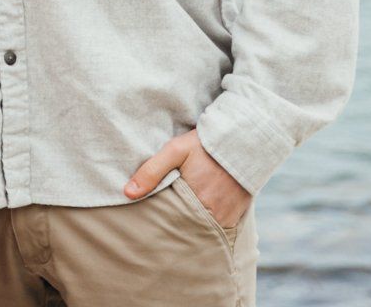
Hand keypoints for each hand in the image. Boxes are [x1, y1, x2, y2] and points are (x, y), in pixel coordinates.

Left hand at [124, 127, 250, 231]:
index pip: (169, 220)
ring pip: (201, 230)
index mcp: (193, 199)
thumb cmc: (206, 144)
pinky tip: (200, 213)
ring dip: (192, 224)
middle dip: (175, 225)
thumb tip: (128, 193)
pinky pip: (217, 229)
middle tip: (166, 218)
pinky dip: (208, 224)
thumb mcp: (176, 150)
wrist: (243, 140)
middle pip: (185, 228)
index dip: (161, 219)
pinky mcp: (235, 219)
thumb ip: (152, 170)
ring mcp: (224, 219)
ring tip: (183, 214)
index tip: (151, 218)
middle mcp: (210, 214)